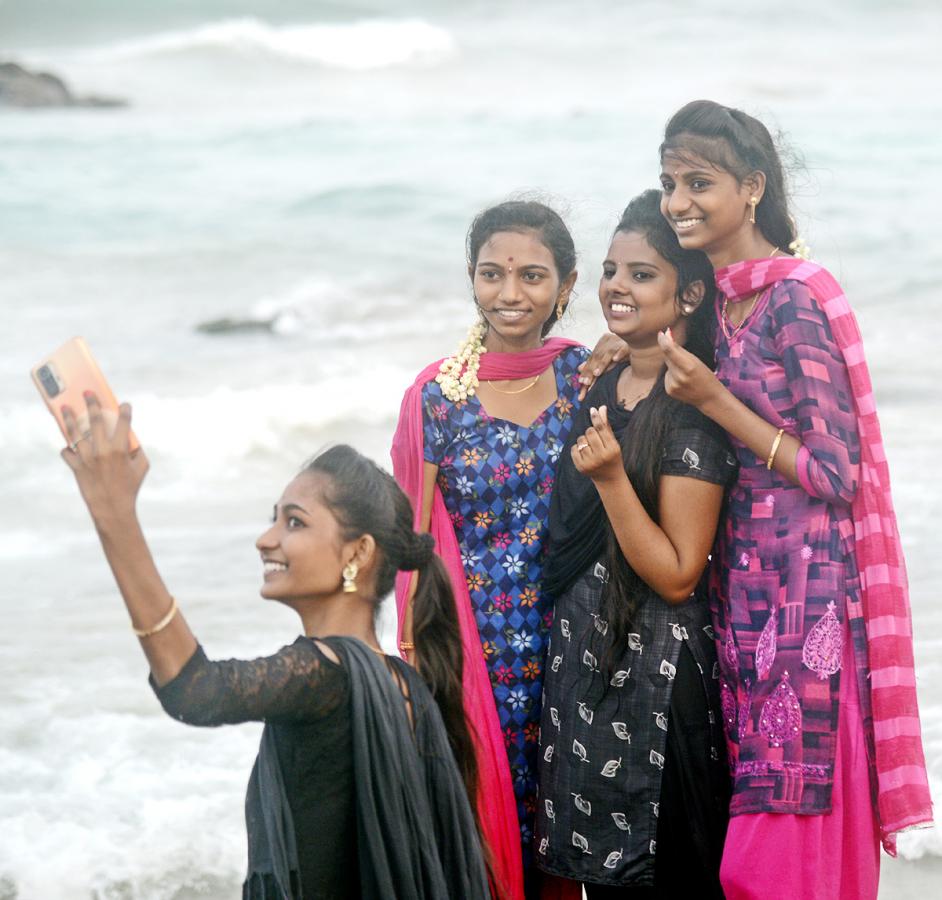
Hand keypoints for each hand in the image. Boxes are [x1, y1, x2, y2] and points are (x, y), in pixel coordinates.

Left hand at [61, 392, 148, 524]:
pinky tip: (69, 445)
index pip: (123, 423)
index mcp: (120, 450)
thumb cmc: (130, 488)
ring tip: (64, 407)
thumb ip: (137, 450)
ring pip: (75, 433)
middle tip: (87, 392)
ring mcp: (87, 459)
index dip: (125, 411)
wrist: (111, 508)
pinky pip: (67, 452)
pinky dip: (68, 449)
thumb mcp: (141, 468)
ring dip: (69, 419)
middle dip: (92, 404)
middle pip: (95, 422)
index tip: (124, 404)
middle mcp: (102, 451)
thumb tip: (130, 437)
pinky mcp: (76, 467)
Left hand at [571, 406, 622, 481]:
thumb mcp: (613, 443)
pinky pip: (573, 449)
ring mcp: (590, 462)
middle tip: (595, 439)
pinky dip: (577, 448)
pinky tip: (584, 453)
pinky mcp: (581, 467)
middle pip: (589, 432)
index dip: (596, 418)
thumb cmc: (612, 457)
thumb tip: (601, 408)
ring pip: (581, 440)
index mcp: (612, 449)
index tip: (592, 409)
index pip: (602, 429)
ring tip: (590, 447)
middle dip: (590, 432)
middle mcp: (601, 456)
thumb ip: (606, 426)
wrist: (609, 479)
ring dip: (584, 440)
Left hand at [578, 333, 628, 399]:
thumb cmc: (621, 349)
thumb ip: (594, 363)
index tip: (581, 384)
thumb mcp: (607, 356)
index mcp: (601, 344)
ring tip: (596, 374)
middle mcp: (608, 342)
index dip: (586, 372)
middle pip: (596, 358)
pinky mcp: (628, 344)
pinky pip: (623, 348)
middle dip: (590, 371)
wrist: (639, 338)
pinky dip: (619, 354)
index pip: (591, 360)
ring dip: (602, 364)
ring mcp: (618, 342)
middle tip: (585, 383)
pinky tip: (615, 359)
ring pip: (608, 354)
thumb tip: (578, 368)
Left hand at [657, 328, 722, 408]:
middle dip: (672, 353)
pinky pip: (667, 376)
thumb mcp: (697, 361)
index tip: (661, 334)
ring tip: (686, 374)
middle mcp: (679, 376)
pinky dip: (673, 375)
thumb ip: (680, 349)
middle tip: (683, 357)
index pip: (670, 350)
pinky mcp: (669, 390)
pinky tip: (682, 382)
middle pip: (668, 357)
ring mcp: (673, 385)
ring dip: (674, 366)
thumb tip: (666, 334)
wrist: (709, 398)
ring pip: (668, 367)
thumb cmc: (705, 376)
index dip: (663, 341)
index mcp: (689, 366)